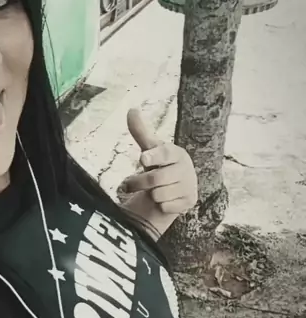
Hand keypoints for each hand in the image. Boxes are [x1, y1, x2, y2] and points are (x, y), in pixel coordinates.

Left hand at [119, 108, 197, 236]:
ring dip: (149, 196)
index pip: (165, 154)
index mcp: (177, 153)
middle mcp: (186, 169)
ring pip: (159, 195)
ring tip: (150, 192)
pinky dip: (159, 206)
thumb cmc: (159, 167)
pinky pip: (165, 207)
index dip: (153, 156)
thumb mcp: (150, 150)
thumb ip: (141, 132)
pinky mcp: (189, 203)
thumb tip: (131, 110)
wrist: (173, 192)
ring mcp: (189, 187)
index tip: (142, 159)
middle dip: (138, 183)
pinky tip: (162, 201)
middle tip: (129, 184)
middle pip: (155, 179)